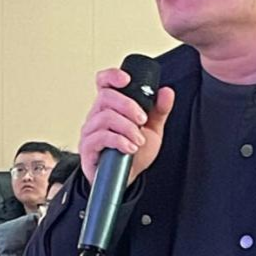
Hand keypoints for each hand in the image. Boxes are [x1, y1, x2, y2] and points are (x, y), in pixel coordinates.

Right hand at [79, 68, 175, 184]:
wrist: (127, 178)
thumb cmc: (135, 152)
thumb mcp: (152, 130)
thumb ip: (159, 111)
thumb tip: (166, 92)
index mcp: (111, 107)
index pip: (103, 83)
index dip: (111, 76)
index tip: (127, 79)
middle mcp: (97, 115)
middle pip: (105, 97)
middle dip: (128, 106)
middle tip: (143, 120)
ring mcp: (90, 131)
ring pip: (104, 117)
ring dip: (127, 128)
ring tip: (139, 140)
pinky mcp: (88, 148)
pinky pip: (99, 138)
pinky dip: (119, 141)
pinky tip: (130, 147)